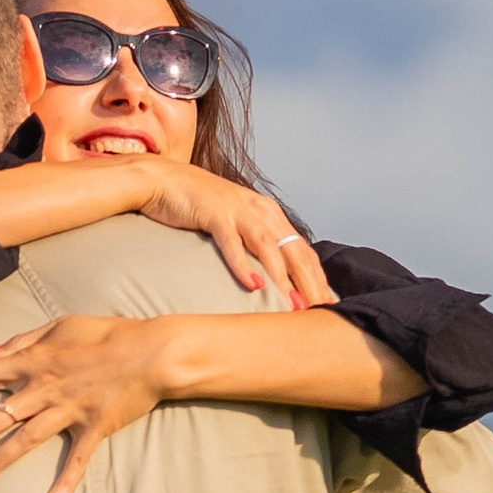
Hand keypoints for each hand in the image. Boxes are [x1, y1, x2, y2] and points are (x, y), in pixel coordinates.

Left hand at [0, 317, 178, 492]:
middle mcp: (39, 389)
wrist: (152, 350)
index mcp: (27, 363)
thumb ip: (15, 343)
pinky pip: (74, 463)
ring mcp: (65, 411)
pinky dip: (61, 488)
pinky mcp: (92, 430)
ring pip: (22, 441)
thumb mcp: (56, 328)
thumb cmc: (104, 334)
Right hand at [135, 169, 331, 306]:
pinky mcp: (214, 214)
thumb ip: (254, 245)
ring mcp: (238, 211)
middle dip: (308, 283)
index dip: (318, 278)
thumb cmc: (199, 208)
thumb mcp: (235, 225)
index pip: (303, 251)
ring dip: (282, 278)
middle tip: (318, 312)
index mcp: (270, 215)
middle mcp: (260, 211)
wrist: (164, 180)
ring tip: (292, 304)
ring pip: (268, 247)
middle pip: (293, 250)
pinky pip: (232, 243)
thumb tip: (270, 279)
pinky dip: (243, 265)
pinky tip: (252, 286)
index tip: (327, 305)